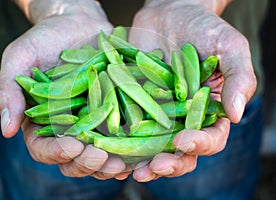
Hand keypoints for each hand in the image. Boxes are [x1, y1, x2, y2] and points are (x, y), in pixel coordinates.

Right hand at [0, 0, 125, 179]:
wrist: (76, 23)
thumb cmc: (44, 39)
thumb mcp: (20, 58)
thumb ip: (9, 91)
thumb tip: (7, 129)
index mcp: (41, 121)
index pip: (44, 148)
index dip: (56, 152)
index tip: (72, 146)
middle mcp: (68, 127)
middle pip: (74, 159)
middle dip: (87, 163)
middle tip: (100, 158)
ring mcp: (93, 122)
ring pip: (99, 155)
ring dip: (109, 164)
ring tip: (121, 164)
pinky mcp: (114, 112)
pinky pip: (122, 136)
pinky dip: (129, 148)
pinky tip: (137, 153)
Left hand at [129, 0, 255, 180]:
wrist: (169, 13)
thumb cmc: (203, 27)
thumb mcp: (229, 47)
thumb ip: (239, 79)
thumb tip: (236, 116)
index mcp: (209, 111)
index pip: (210, 137)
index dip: (200, 144)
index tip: (186, 140)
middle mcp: (183, 118)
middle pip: (180, 152)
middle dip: (169, 163)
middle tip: (155, 166)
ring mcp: (157, 114)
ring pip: (152, 147)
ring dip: (142, 161)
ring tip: (132, 170)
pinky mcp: (134, 105)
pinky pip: (127, 127)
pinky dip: (120, 142)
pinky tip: (111, 150)